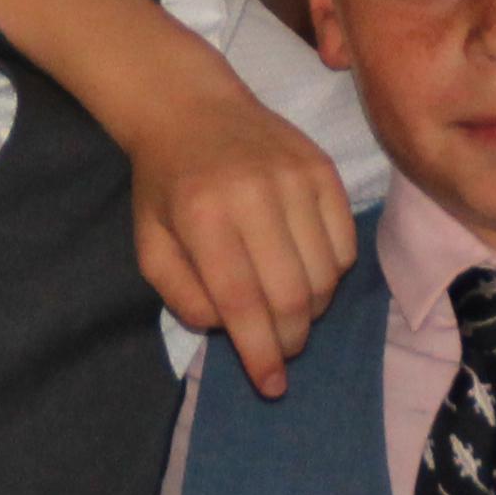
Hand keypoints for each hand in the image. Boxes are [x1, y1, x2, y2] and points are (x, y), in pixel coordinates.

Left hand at [132, 90, 358, 401]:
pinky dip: (333, 274)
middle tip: (281, 348)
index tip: (271, 385)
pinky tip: (308, 273)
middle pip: (292, 294)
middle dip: (291, 337)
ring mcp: (294, 178)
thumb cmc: (166, 186)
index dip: (260, 352)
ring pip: (325, 274)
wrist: (191, 109)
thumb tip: (234, 331)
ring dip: (312, 309)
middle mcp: (253, 194)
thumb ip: (184, 298)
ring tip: (291, 310)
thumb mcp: (150, 246)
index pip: (242, 301)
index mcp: (202, 217)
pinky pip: (345, 244)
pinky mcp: (323, 168)